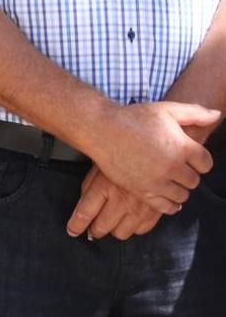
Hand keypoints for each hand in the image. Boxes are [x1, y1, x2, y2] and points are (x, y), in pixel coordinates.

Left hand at [66, 165, 161, 240]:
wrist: (154, 152)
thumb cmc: (124, 157)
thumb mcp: (100, 167)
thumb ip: (89, 188)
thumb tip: (81, 208)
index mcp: (104, 187)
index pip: (84, 214)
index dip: (76, 226)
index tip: (73, 230)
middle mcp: (122, 200)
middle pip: (102, 227)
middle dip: (94, 230)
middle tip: (92, 227)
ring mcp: (140, 207)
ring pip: (121, 233)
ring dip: (114, 229)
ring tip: (112, 222)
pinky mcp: (156, 211)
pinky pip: (141, 230)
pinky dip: (134, 227)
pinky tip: (130, 218)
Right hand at [90, 101, 219, 213]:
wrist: (102, 129)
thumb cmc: (133, 117)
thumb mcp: (166, 109)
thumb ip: (195, 113)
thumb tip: (216, 115)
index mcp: (182, 147)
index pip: (206, 163)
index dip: (200, 161)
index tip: (191, 158)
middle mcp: (173, 166)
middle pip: (194, 180)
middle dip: (189, 175)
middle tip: (178, 168)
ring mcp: (157, 180)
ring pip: (182, 195)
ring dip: (180, 189)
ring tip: (171, 181)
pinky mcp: (142, 190)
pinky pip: (166, 206)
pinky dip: (171, 205)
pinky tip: (169, 199)